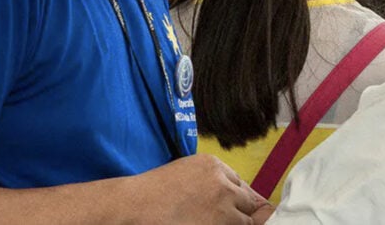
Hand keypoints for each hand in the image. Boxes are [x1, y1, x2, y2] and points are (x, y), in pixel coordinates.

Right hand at [136, 154, 267, 223]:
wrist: (136, 206)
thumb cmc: (152, 193)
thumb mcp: (184, 171)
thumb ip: (208, 180)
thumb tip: (225, 196)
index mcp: (214, 165)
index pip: (238, 183)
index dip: (233, 199)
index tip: (227, 208)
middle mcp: (223, 183)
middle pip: (247, 201)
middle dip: (239, 212)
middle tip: (221, 219)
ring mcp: (224, 204)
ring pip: (246, 220)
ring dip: (234, 224)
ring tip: (208, 223)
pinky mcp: (221, 223)